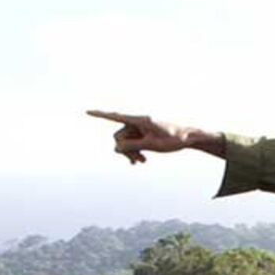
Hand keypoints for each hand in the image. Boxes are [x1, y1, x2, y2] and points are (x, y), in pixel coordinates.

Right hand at [86, 110, 221, 163]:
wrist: (187, 137)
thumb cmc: (173, 138)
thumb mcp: (152, 145)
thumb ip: (132, 146)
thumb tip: (115, 148)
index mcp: (139, 120)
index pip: (116, 117)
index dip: (100, 115)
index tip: (87, 112)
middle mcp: (136, 122)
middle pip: (119, 136)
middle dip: (125, 150)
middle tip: (137, 162)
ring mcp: (139, 128)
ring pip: (125, 142)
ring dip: (131, 152)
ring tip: (142, 162)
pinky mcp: (142, 134)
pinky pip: (132, 143)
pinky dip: (135, 151)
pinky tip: (141, 161)